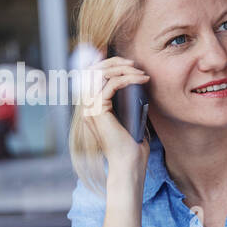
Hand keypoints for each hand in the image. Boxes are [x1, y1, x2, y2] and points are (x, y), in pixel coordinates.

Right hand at [80, 54, 150, 176]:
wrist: (128, 164)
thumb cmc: (131, 144)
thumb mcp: (128, 116)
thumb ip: (126, 100)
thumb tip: (135, 80)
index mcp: (91, 107)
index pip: (91, 75)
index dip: (107, 64)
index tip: (129, 64)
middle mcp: (86, 106)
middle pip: (93, 70)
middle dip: (115, 62)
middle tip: (134, 65)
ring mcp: (89, 108)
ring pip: (101, 74)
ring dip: (123, 69)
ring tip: (141, 74)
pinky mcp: (97, 111)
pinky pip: (111, 85)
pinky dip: (127, 79)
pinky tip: (141, 81)